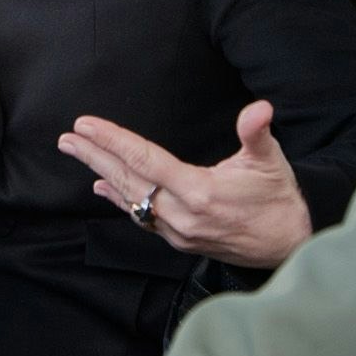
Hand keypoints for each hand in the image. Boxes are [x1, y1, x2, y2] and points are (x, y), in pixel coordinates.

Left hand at [59, 101, 311, 270]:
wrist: (289, 246)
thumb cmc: (278, 200)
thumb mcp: (272, 161)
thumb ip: (257, 133)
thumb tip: (260, 109)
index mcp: (199, 191)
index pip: (145, 160)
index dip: (113, 141)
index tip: (86, 125)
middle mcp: (182, 215)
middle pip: (128, 180)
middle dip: (95, 156)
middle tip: (67, 138)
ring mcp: (178, 231)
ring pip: (131, 200)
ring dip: (103, 174)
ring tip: (78, 154)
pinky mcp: (180, 240)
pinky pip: (142, 217)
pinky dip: (119, 201)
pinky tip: (102, 188)